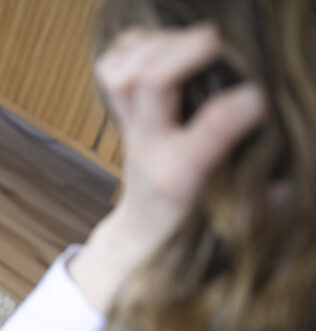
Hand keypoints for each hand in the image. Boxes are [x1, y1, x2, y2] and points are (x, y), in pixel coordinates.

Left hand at [70, 24, 265, 310]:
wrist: (145, 226)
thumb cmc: (198, 214)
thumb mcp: (236, 219)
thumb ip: (264, 205)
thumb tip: (284, 190)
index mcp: (182, 175)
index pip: (206, 135)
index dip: (236, 110)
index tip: (260, 98)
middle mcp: (149, 144)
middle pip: (151, 85)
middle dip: (182, 53)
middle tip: (218, 41)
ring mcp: (129, 125)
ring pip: (124, 72)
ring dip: (156, 46)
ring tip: (190, 43)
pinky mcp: (119, 109)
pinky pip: (110, 65)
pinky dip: (132, 47)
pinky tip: (161, 46)